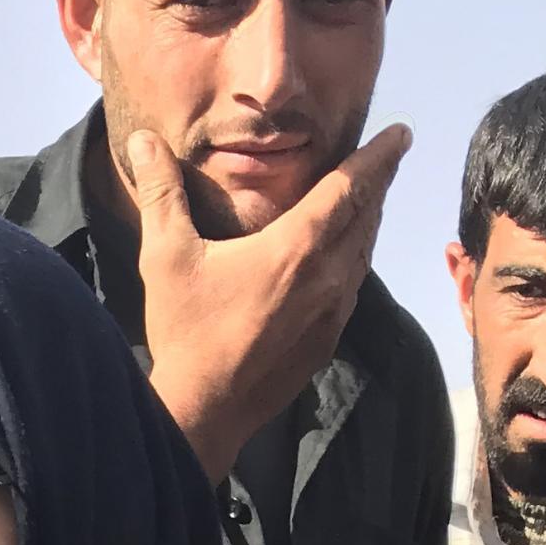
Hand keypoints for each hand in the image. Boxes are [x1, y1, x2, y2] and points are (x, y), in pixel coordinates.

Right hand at [131, 124, 410, 481]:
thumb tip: (142, 139)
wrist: (204, 411)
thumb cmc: (187, 332)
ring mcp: (332, 313)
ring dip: (368, 222)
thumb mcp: (166, 256)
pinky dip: (354, 261)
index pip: (351, 187)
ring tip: (366, 202)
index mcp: (297, 248)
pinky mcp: (327, 341)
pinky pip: (353, 288)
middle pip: (366, 217)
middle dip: (377, 182)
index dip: (378, 156)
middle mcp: (328, 277)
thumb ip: (162, 193)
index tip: (402, 133)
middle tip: (386, 158)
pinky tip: (342, 261)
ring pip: (364, 253)